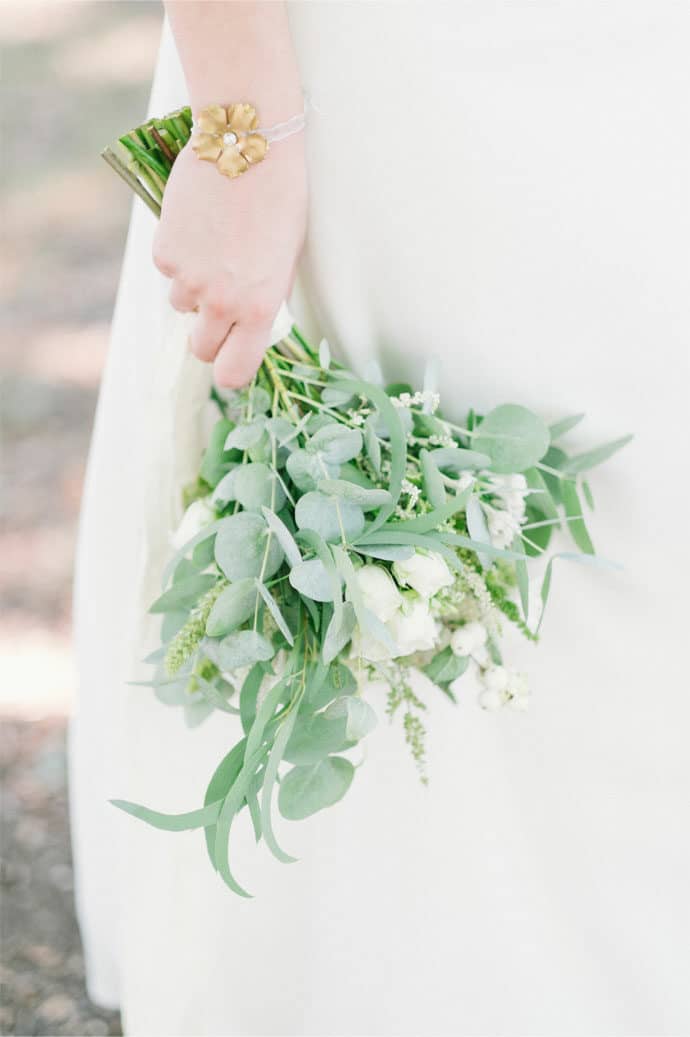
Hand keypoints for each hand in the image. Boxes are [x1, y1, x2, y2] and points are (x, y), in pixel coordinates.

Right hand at [152, 134, 306, 386]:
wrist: (245, 142)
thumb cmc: (279, 198)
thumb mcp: (285, 258)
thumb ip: (265, 298)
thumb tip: (250, 324)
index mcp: (259, 308)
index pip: (235, 371)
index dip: (231, 370)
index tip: (232, 360)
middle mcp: (221, 302)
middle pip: (202, 349)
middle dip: (209, 335)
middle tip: (220, 305)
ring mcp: (188, 279)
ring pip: (181, 305)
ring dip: (193, 287)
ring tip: (215, 247)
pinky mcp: (164, 253)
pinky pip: (168, 270)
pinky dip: (179, 255)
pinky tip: (199, 225)